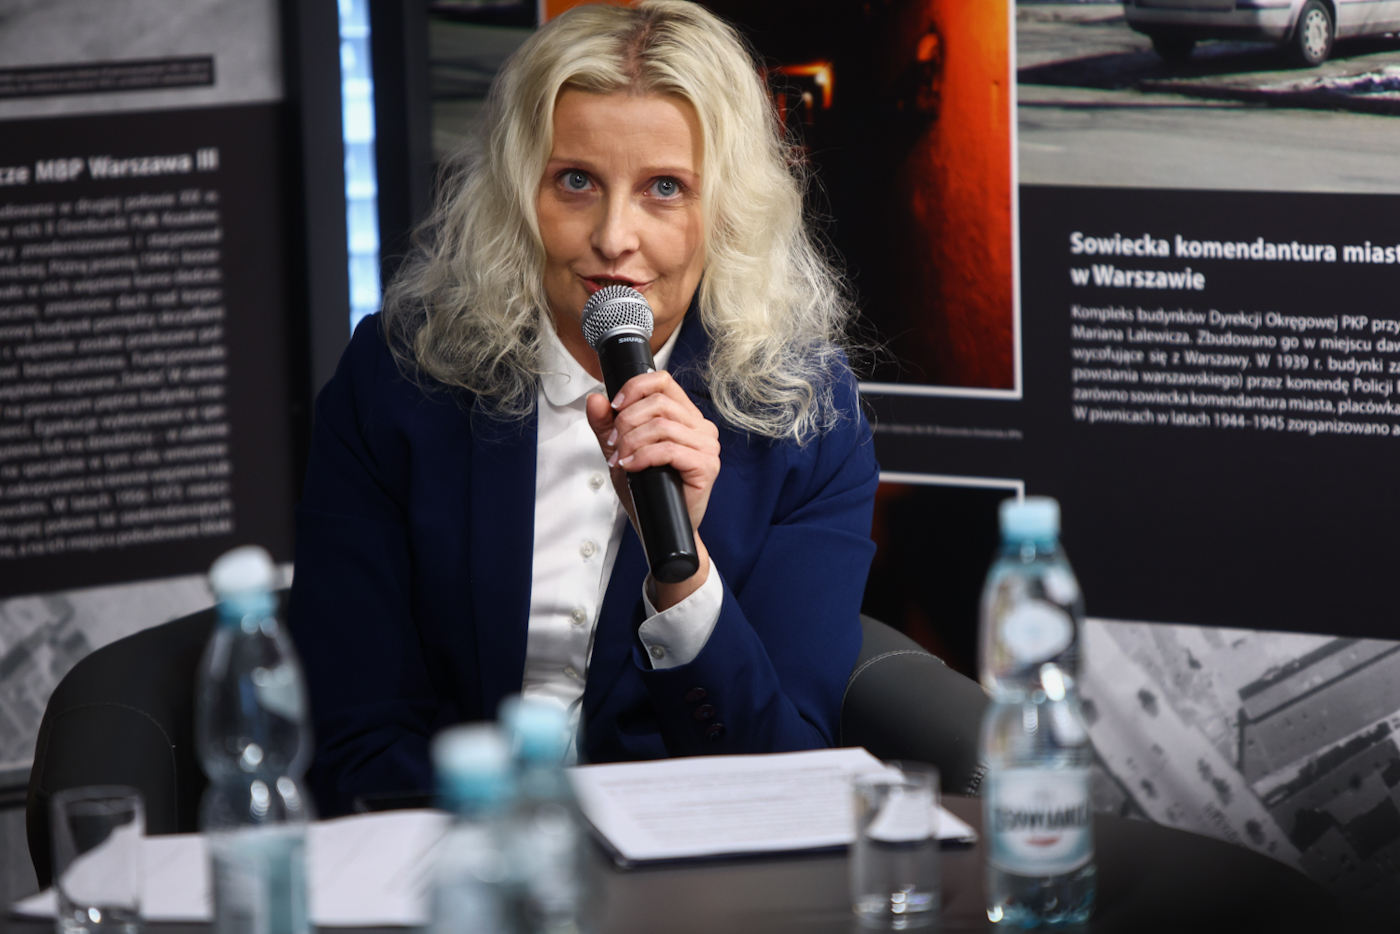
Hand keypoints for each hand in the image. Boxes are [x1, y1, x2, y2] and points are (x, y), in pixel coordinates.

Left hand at [586, 371, 719, 605]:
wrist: (661, 526)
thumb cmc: (647, 489)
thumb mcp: (620, 451)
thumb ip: (606, 425)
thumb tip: (595, 399)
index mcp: (686, 416)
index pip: (663, 381)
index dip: (635, 388)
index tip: (614, 408)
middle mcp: (701, 427)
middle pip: (659, 403)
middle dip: (627, 422)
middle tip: (613, 445)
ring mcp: (707, 446)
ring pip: (662, 426)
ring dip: (632, 442)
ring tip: (621, 460)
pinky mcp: (706, 466)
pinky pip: (670, 450)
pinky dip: (644, 456)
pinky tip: (631, 466)